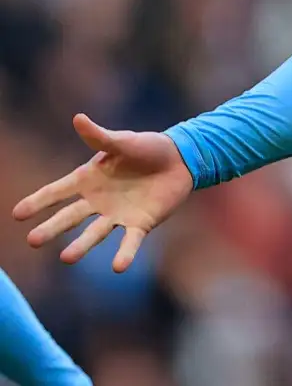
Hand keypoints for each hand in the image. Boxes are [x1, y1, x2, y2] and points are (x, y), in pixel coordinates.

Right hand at [12, 114, 194, 271]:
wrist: (180, 159)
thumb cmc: (147, 148)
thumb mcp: (123, 141)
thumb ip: (100, 137)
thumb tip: (78, 118)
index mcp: (88, 180)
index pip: (58, 192)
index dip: (38, 201)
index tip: (17, 214)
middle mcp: (98, 201)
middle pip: (70, 217)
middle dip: (52, 228)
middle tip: (33, 241)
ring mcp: (117, 215)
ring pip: (95, 233)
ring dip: (82, 246)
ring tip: (66, 258)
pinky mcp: (140, 224)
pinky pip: (130, 241)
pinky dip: (125, 253)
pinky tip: (118, 267)